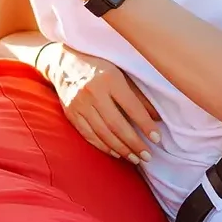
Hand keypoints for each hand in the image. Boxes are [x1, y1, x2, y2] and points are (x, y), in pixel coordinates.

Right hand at [42, 44, 162, 163]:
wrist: (64, 62)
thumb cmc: (99, 67)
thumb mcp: (121, 74)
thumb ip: (137, 95)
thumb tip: (157, 117)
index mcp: (109, 79)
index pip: (131, 107)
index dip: (145, 124)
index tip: (157, 138)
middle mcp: (93, 92)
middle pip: (116, 124)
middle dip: (134, 143)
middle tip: (147, 156)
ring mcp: (79, 104)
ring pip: (103, 133)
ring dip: (121, 149)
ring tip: (135, 159)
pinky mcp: (70, 113)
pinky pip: (89, 135)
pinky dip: (103, 146)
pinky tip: (116, 153)